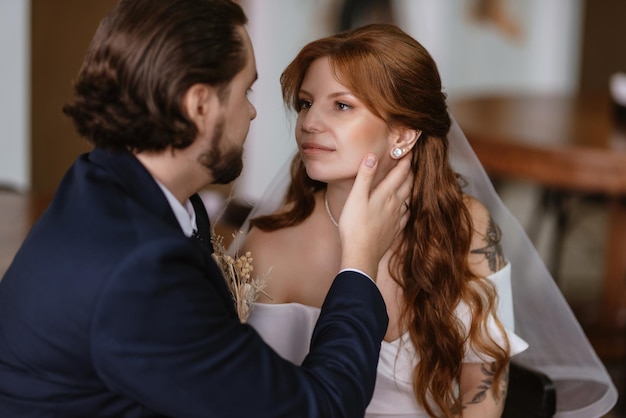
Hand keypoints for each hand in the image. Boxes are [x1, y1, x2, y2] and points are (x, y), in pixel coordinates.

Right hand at [338, 154, 412, 278]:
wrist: (361, 254)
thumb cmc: (355, 226)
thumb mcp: (356, 197)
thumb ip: (365, 176)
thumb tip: (372, 156)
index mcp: (386, 194)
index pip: (400, 173)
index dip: (405, 160)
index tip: (409, 149)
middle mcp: (395, 204)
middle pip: (407, 184)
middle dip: (410, 171)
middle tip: (412, 162)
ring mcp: (396, 218)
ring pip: (408, 199)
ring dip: (411, 188)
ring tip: (411, 181)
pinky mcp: (394, 230)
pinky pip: (406, 215)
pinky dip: (408, 207)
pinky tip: (406, 209)